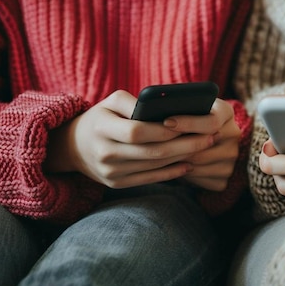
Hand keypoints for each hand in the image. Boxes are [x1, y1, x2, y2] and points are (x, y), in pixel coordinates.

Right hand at [45, 90, 217, 187]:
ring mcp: (110, 172)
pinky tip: (188, 164)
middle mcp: (105, 153)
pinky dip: (171, 173)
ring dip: (182, 157)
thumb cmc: (102, 117)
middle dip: (184, 144)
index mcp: (102, 128)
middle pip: (151, 151)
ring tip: (204, 147)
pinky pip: (149, 180)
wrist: (75, 146)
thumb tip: (163, 108)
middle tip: (210, 137)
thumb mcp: (111, 101)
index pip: (137, 131)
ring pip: (154, 166)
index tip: (188, 124)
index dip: (164, 130)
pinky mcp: (117, 184)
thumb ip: (134, 102)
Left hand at [161, 99, 240, 190]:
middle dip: (177, 146)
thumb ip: (180, 107)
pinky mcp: (225, 176)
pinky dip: (184, 174)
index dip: (188, 123)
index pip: (211, 122)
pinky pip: (200, 180)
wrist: (203, 135)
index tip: (167, 122)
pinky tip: (172, 166)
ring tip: (159, 154)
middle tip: (155, 143)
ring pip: (199, 164)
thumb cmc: (188, 117)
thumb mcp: (189, 106)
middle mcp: (234, 134)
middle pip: (204, 146)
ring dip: (178, 161)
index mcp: (226, 112)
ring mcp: (231, 157)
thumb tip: (160, 117)